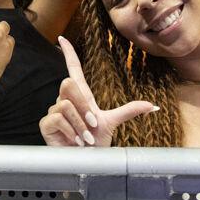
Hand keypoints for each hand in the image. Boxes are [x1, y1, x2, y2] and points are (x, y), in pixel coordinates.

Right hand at [38, 37, 155, 146]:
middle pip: (68, 83)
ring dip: (81, 125)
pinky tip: (75, 142)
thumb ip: (130, 111)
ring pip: (66, 104)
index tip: (62, 37)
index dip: (69, 54)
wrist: (87, 162)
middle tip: (92, 125)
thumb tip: (153, 106)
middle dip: (83, 106)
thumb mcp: (113, 123)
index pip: (73, 70)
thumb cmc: (97, 143)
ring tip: (85, 139)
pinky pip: (58, 117)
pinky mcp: (46, 124)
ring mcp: (54, 112)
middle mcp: (65, 101)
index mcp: (81, 97)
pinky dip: (71, 131)